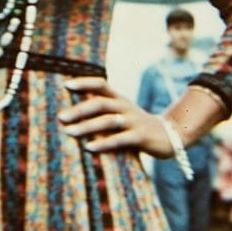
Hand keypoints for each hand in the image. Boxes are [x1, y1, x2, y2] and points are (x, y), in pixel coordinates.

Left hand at [59, 77, 174, 157]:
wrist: (171, 135)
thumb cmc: (136, 125)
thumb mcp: (121, 113)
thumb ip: (102, 110)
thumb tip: (72, 112)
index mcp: (119, 99)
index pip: (100, 84)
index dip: (84, 82)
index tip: (65, 85)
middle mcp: (125, 107)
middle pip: (100, 103)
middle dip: (79, 109)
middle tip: (61, 117)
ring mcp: (133, 121)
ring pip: (107, 121)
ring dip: (86, 127)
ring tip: (69, 132)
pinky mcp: (141, 137)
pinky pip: (120, 139)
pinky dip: (103, 143)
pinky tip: (89, 148)